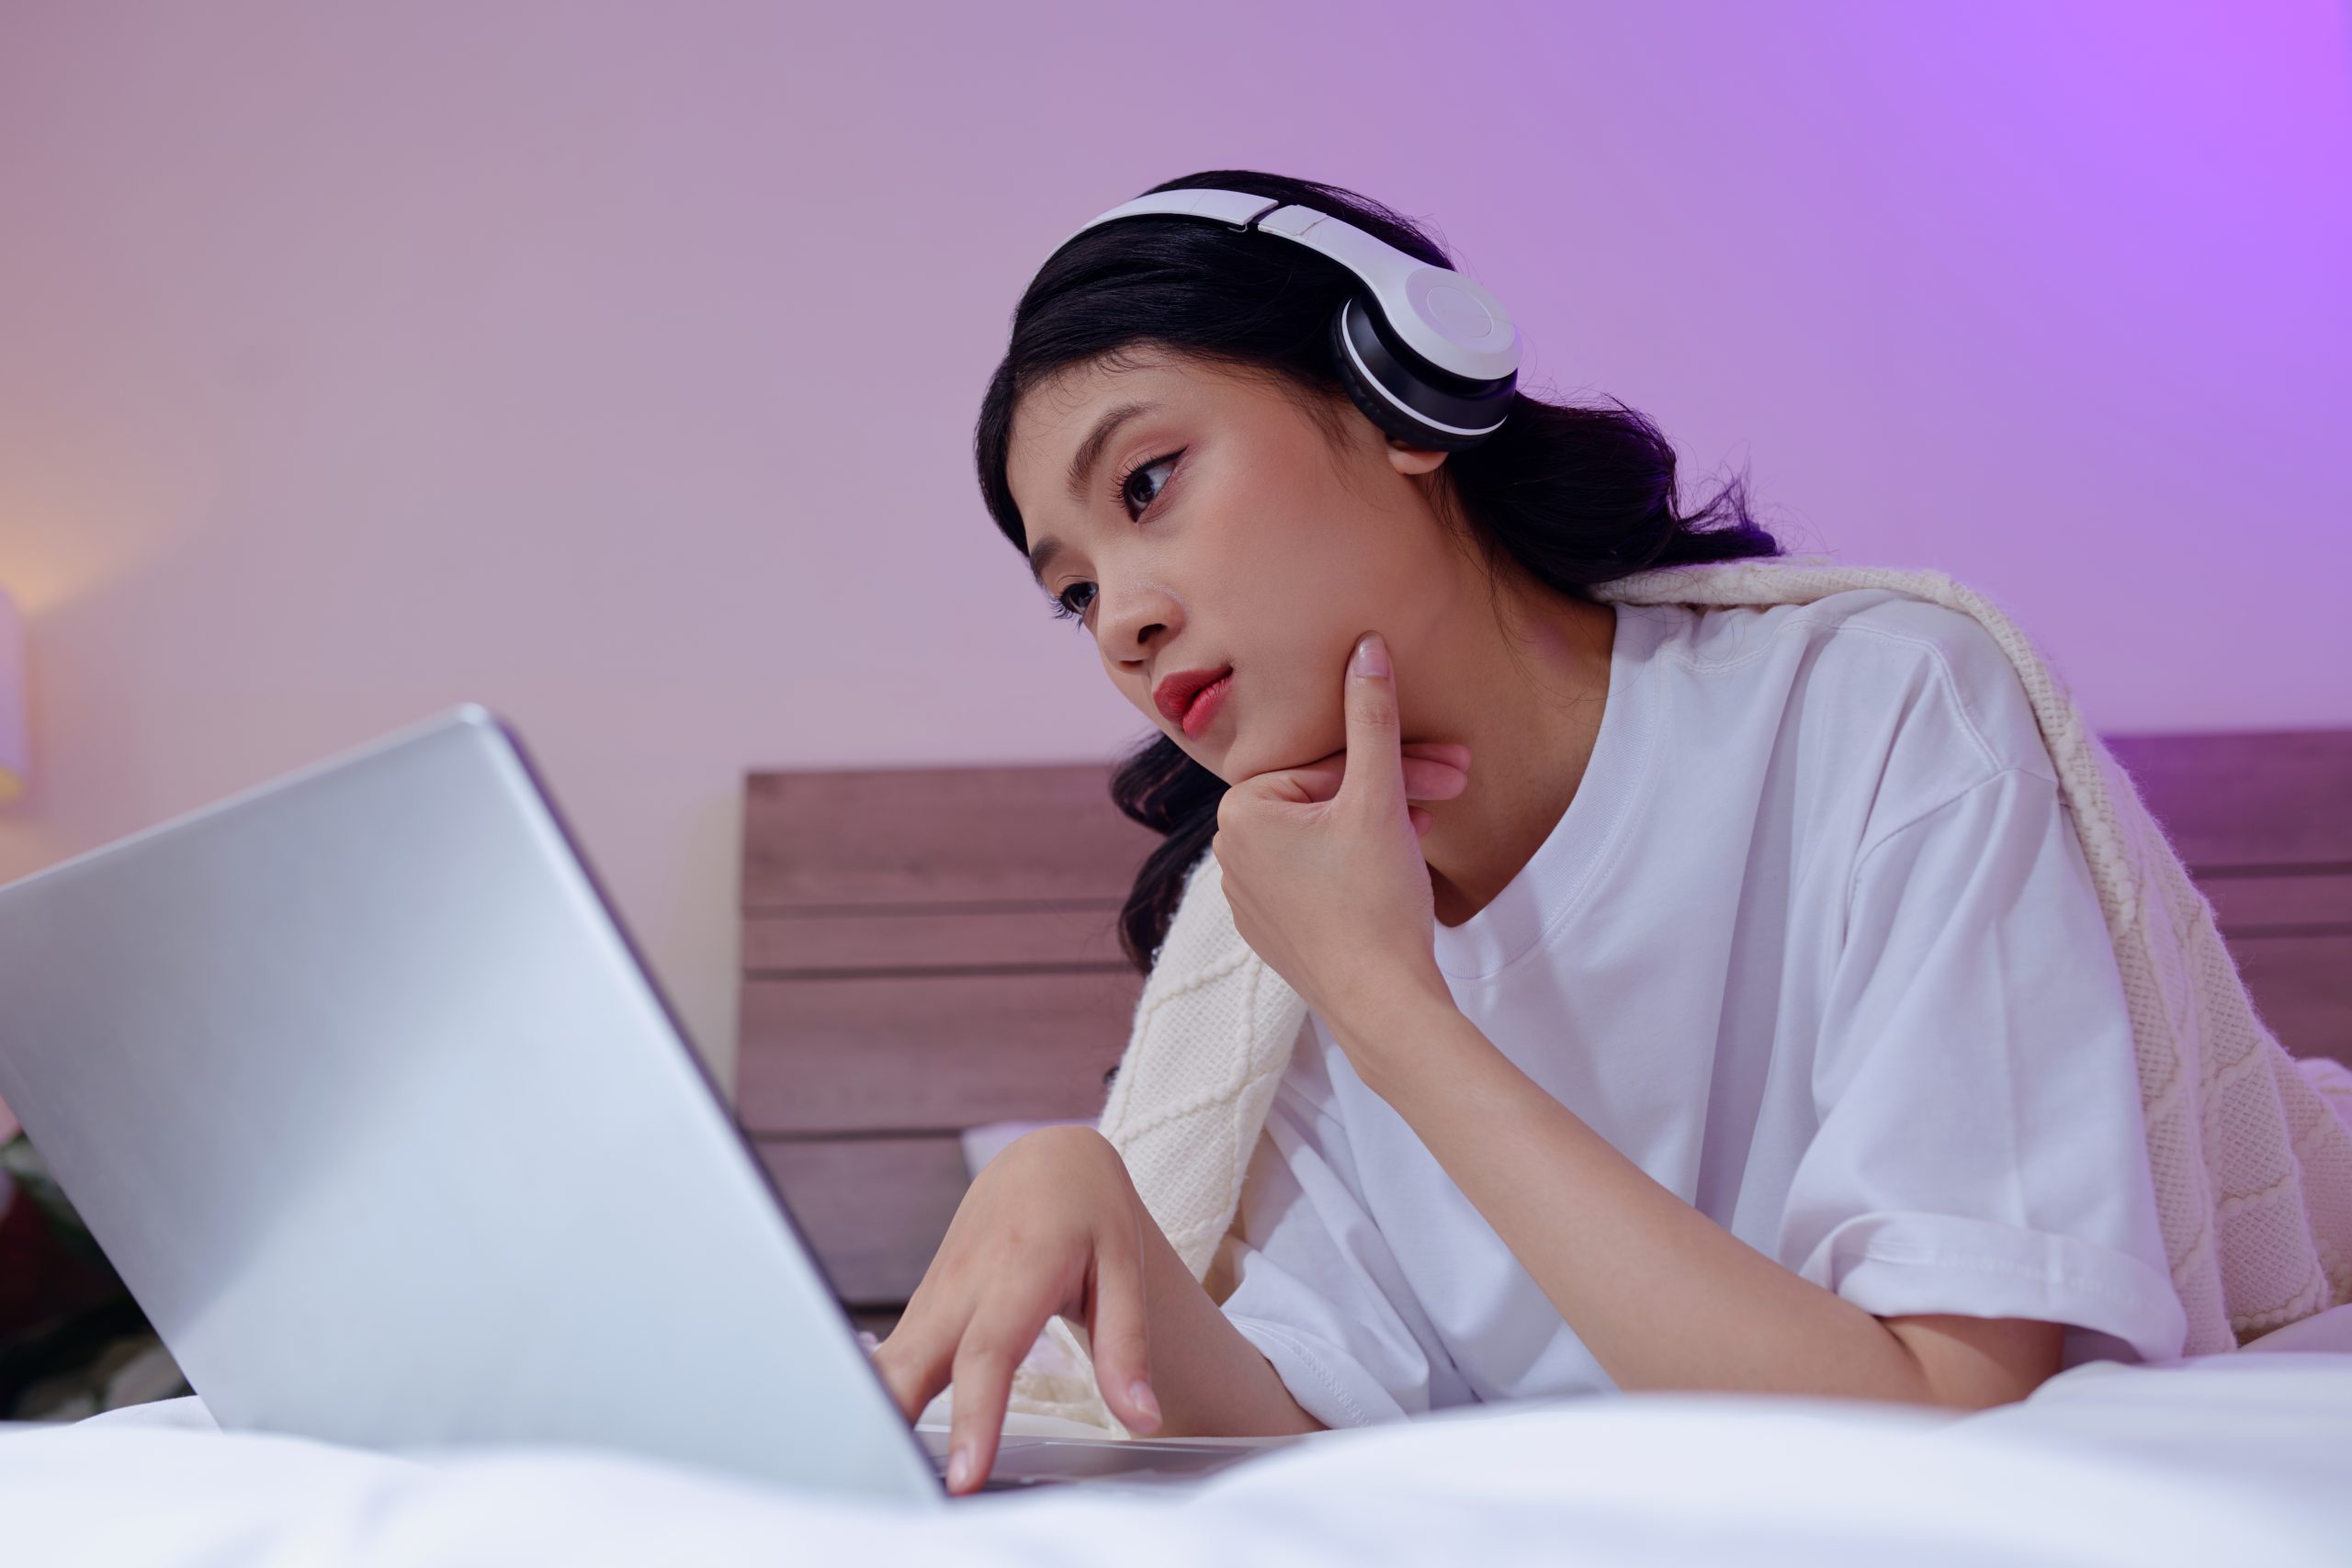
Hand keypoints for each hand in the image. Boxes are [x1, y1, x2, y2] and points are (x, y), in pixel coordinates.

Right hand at [868, 1126, 1163, 1493]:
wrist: (1046, 1157)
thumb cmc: (1087, 1210)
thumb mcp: (1125, 1267)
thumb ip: (1127, 1346)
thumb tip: (1143, 1416)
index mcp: (1016, 1272)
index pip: (987, 1355)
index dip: (972, 1418)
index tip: (963, 1475)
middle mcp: (962, 1285)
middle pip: (910, 1363)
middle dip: (889, 1423)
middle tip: (885, 1487)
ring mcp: (935, 1295)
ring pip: (888, 1362)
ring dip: (871, 1416)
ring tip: (866, 1481)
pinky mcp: (924, 1308)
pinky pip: (891, 1359)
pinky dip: (875, 1399)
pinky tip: (868, 1443)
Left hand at [1211, 631, 1462, 1045]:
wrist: (1381, 1004)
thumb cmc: (1376, 902)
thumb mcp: (1379, 797)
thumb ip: (1371, 717)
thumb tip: (1365, 646)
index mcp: (1240, 811)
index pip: (1327, 763)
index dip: (1394, 758)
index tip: (1448, 763)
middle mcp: (1229, 851)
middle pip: (1325, 797)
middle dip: (1393, 788)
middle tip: (1454, 785)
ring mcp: (1248, 894)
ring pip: (1324, 834)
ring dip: (1381, 821)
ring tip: (1430, 830)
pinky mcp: (1272, 928)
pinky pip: (1315, 874)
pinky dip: (1356, 861)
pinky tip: (1397, 866)